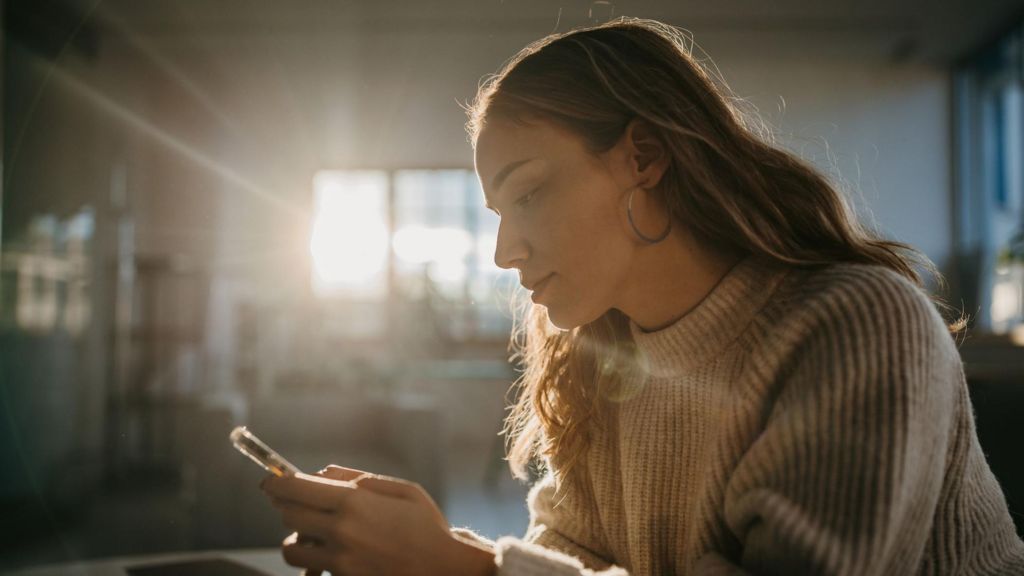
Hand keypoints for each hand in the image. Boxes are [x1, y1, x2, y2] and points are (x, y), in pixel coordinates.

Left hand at [261, 465, 492, 575]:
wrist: (444, 570)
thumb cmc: (427, 525)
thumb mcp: (401, 489)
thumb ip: (357, 477)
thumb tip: (321, 473)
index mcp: (354, 502)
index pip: (296, 488)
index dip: (276, 482)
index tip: (269, 480)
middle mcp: (341, 532)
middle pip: (289, 515)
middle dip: (288, 505)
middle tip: (296, 501)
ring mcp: (340, 561)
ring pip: (291, 548)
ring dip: (297, 537)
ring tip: (313, 532)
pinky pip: (311, 569)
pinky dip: (312, 562)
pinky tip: (328, 555)